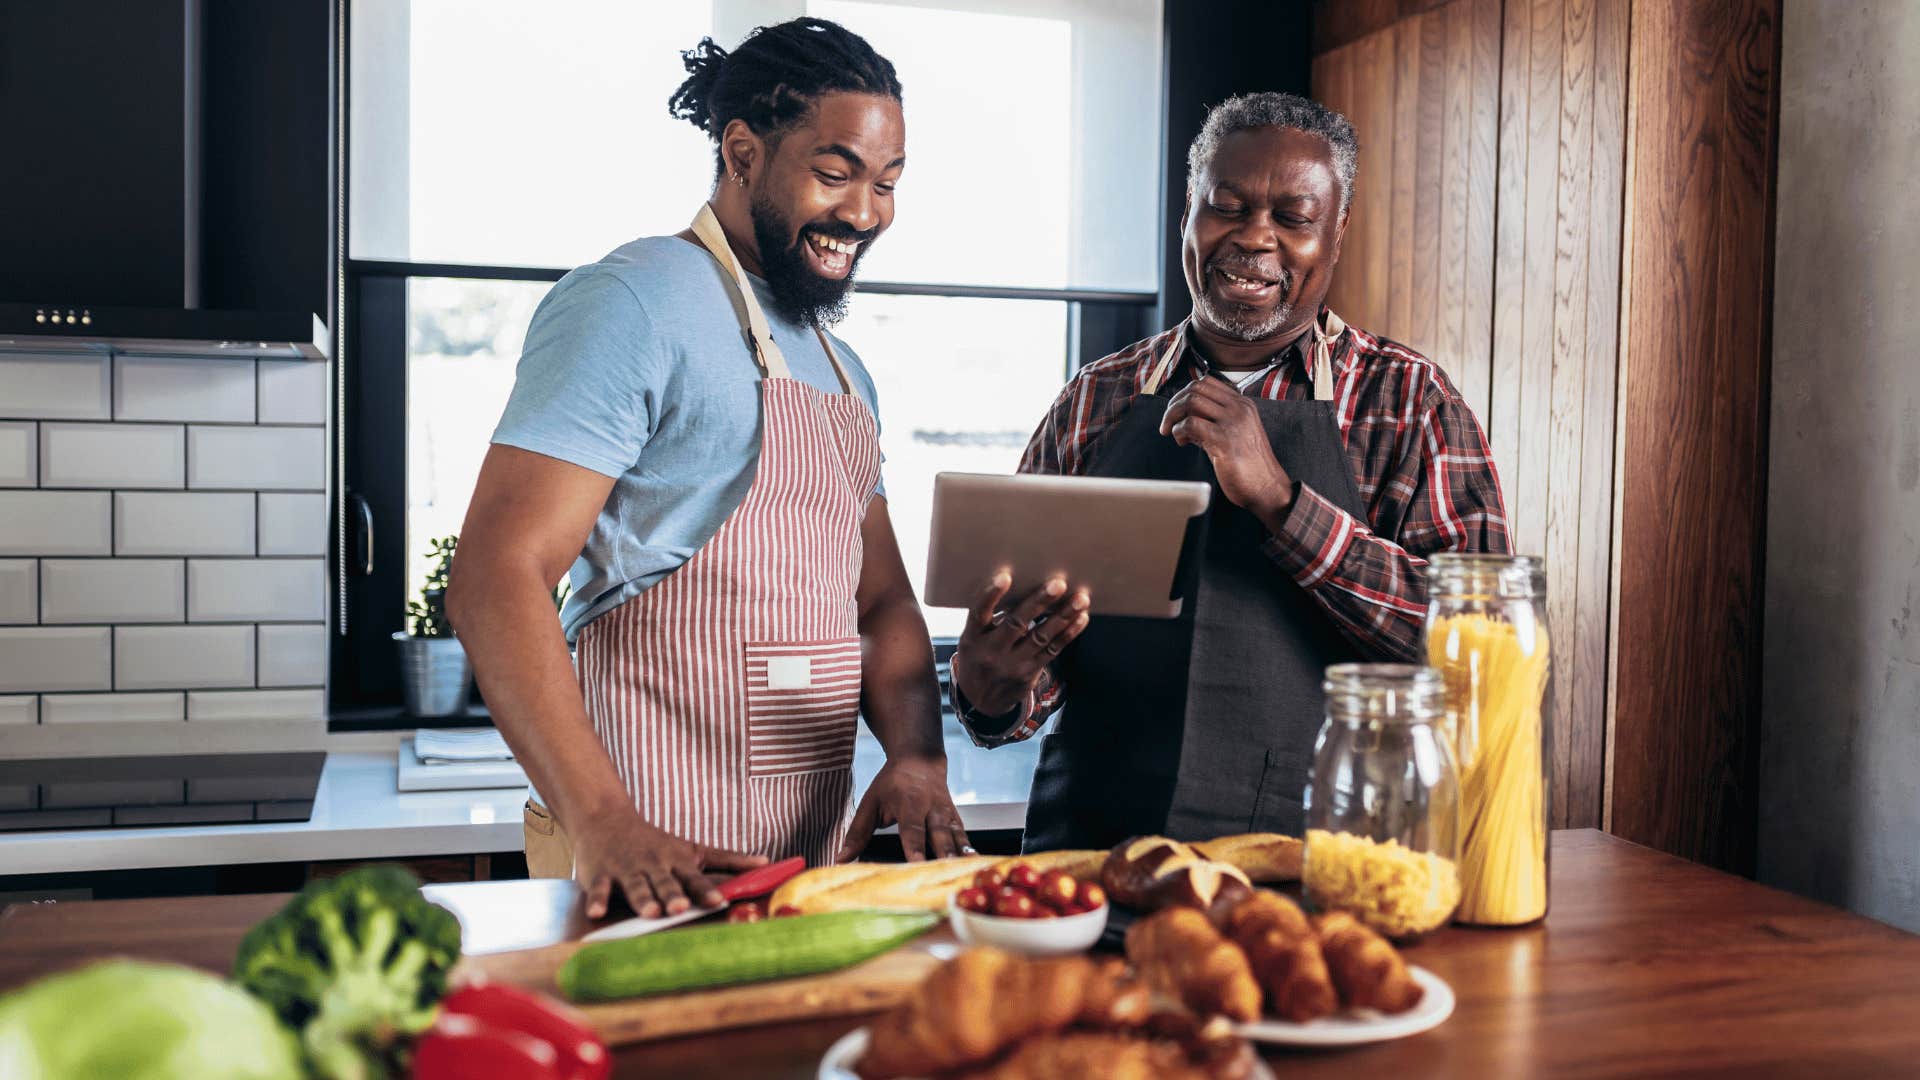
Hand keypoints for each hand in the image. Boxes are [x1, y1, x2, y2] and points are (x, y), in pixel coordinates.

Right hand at [567, 803, 767, 918]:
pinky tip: (597, 913)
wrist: (607, 818)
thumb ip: (728, 859)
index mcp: (676, 861)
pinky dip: (598, 901)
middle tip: (680, 907)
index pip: (695, 877)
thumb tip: (766, 863)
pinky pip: (600, 889)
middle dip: (673, 895)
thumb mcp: (693, 848)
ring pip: (636, 886)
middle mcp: (653, 866)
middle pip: (665, 882)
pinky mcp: (601, 875)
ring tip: (650, 913)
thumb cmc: (655, 841)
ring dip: (643, 899)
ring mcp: (627, 870)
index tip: (719, 901)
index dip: (706, 889)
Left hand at [838, 756, 970, 862]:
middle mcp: (931, 807)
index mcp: (908, 803)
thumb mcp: (870, 803)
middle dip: (942, 855)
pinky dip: (968, 848)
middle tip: (944, 876)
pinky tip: (974, 862)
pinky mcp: (955, 817)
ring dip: (959, 855)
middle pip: (938, 834)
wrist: (919, 760)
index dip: (914, 847)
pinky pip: (963, 834)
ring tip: (965, 872)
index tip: (916, 864)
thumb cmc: (892, 784)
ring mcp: (946, 812)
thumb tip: (841, 859)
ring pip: (955, 835)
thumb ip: (857, 833)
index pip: (911, 829)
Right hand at [952, 572, 1090, 717]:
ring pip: (1041, 637)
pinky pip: (1053, 651)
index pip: (979, 613)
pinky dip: (1068, 634)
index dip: (991, 595)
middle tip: (1058, 584)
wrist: (980, 701)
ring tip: (1080, 600)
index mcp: (972, 637)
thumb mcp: (971, 640)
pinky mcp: (1030, 672)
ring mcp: (1012, 664)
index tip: (1005, 577)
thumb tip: (1019, 587)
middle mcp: (991, 650)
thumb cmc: (977, 657)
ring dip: (1063, 617)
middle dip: (1039, 603)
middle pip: (1016, 624)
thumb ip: (987, 618)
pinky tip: (1081, 618)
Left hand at [1160, 374, 1295, 521]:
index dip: (1185, 394)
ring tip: (1172, 433)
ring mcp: (1232, 422)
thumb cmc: (1248, 466)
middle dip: (1175, 404)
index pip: (1207, 383)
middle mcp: (1239, 409)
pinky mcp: (1224, 440)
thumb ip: (1213, 421)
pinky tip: (1182, 442)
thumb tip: (1184, 417)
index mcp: (1242, 404)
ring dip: (1173, 416)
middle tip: (1168, 423)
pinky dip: (1179, 431)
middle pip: (1196, 388)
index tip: (1177, 411)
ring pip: (1191, 401)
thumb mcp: (1234, 434)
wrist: (1267, 487)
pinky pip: (1191, 423)